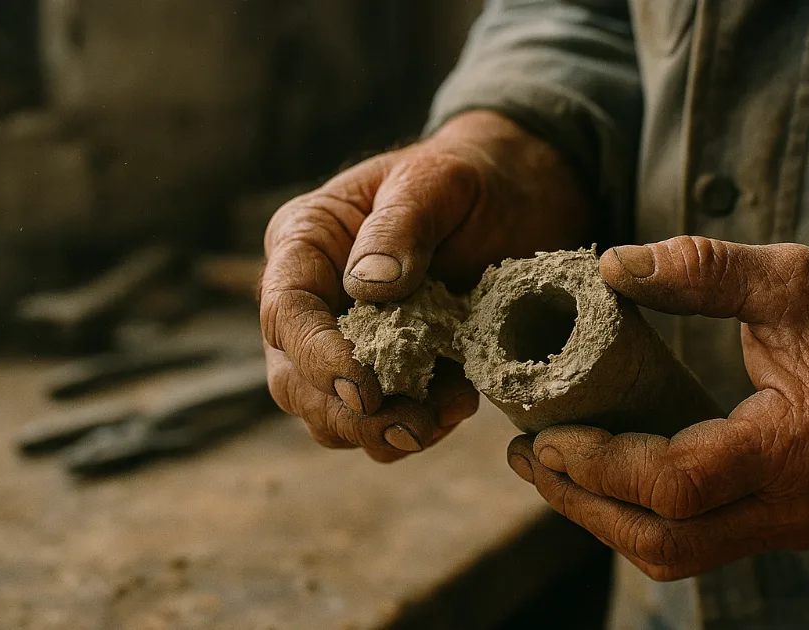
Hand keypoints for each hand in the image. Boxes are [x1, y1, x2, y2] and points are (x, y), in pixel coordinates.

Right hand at [261, 111, 590, 460]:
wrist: (520, 196)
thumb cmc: (470, 176)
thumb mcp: (438, 181)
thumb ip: (400, 226)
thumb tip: (367, 286)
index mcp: (306, 242)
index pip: (288, 312)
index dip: (318, 358)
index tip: (365, 389)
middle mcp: (316, 297)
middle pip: (294, 378)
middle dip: (347, 413)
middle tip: (410, 425)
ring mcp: (350, 341)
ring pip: (332, 413)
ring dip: (380, 432)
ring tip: (444, 414)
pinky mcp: (394, 371)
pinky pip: (382, 421)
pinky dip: (415, 428)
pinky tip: (461, 404)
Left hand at [506, 236, 808, 579]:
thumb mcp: (793, 277)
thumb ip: (701, 271)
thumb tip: (610, 264)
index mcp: (793, 450)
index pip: (672, 485)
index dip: (597, 465)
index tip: (544, 433)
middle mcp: (794, 507)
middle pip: (664, 542)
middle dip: (584, 506)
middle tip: (529, 458)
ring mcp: (795, 523)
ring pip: (680, 553)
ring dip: (610, 520)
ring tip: (558, 468)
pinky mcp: (791, 519)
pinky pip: (703, 540)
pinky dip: (648, 516)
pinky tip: (615, 474)